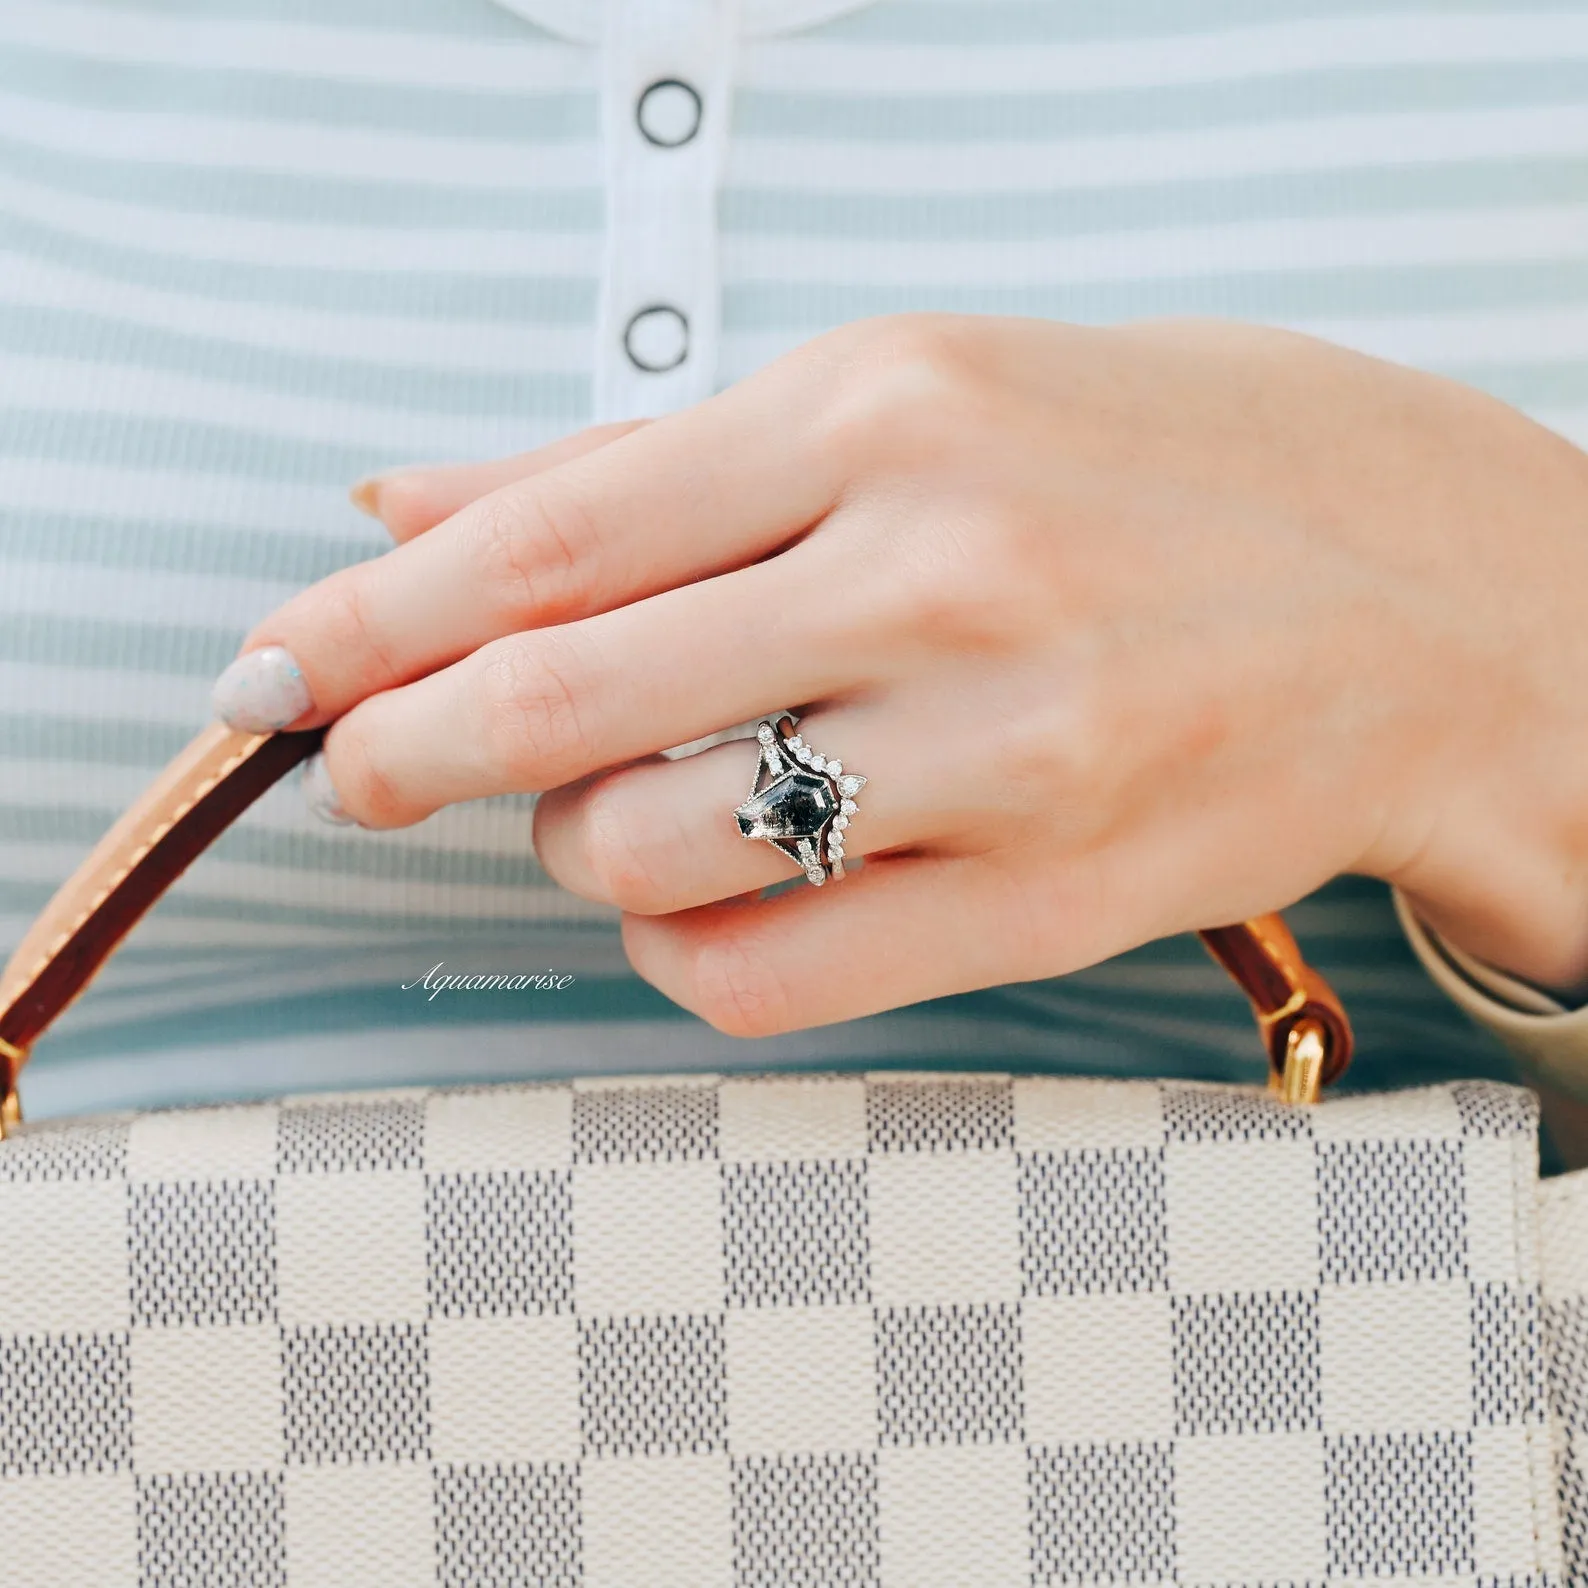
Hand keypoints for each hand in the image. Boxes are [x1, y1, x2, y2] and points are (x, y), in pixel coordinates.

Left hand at [212, 314, 1587, 1031]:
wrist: (1423, 595)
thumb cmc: (1165, 467)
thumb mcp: (912, 396)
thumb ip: (647, 466)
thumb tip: (412, 507)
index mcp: (888, 409)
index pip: (550, 534)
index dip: (372, 624)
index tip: (272, 673)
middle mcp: (942, 572)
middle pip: (566, 699)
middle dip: (410, 749)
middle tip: (362, 765)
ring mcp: (1006, 749)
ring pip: (655, 851)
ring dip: (578, 844)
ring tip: (616, 803)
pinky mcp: (1050, 900)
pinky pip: (767, 974)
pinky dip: (681, 947)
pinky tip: (704, 892)